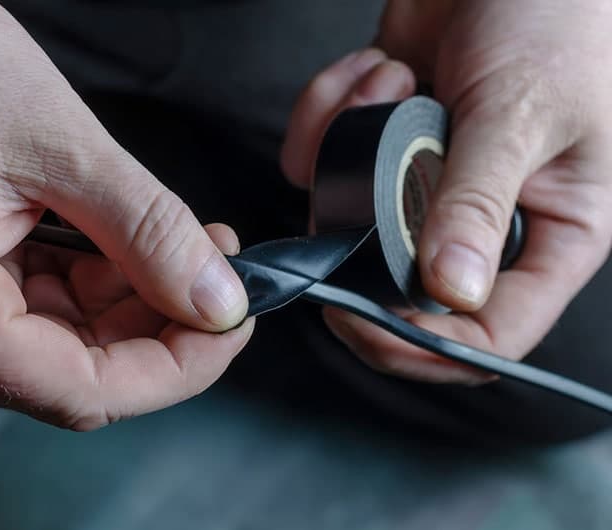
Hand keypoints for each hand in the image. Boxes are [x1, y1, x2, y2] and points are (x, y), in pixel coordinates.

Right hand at [0, 0, 251, 429]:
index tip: (230, 326)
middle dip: (157, 328)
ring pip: (57, 346)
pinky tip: (127, 245)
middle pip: (70, 374)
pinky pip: (29, 312)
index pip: (77, 390)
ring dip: (128, 303)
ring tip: (183, 246)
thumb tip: (218, 302)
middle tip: (217, 278)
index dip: (172, 369)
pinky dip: (89, 285)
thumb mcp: (56, 141)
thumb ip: (147, 231)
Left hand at [281, 1, 611, 384]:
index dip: (424, 345)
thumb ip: (480, 202)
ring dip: (350, 142)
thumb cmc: (555, 16)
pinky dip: (334, 105)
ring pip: (349, 211)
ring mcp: (424, 178)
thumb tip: (447, 293)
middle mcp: (484, 216)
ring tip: (396, 79)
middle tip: (365, 171)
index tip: (360, 324)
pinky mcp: (380, 141)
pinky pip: (324, 154)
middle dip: (365, 227)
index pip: (490, 332)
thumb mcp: (523, 110)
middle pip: (401, 280)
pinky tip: (380, 64)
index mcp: (552, 229)